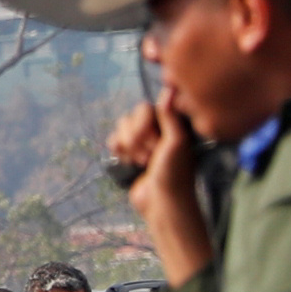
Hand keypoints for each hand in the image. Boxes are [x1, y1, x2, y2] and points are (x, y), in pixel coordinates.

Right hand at [112, 93, 214, 284]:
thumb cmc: (174, 174)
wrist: (161, 202)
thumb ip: (170, 117)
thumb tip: (169, 89)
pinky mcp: (129, 153)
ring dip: (128, 146)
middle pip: (131, 116)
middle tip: (149, 156)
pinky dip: (118, 150)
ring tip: (141, 162)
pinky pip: (114, 140)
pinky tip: (127, 161)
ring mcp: (142, 142)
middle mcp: (157, 130)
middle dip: (136, 138)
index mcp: (172, 126)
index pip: (147, 108)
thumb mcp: (176, 143)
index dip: (145, 124)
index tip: (154, 142)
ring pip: (121, 127)